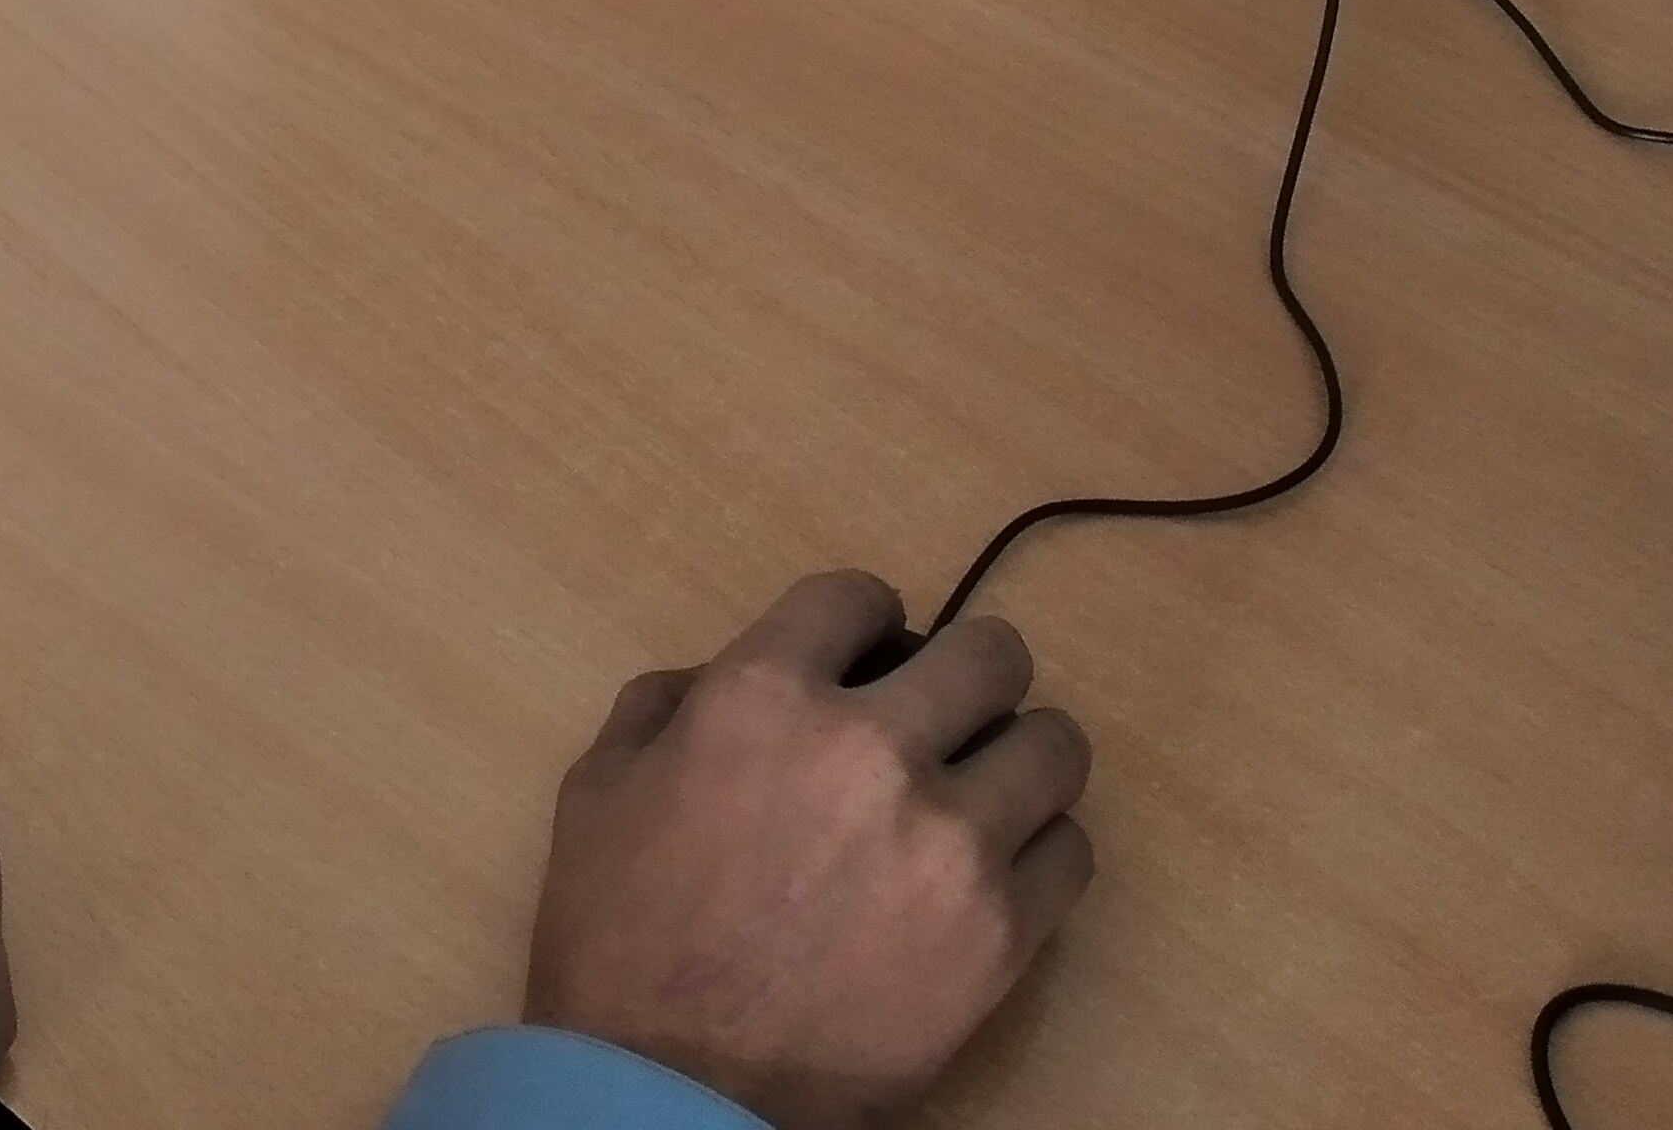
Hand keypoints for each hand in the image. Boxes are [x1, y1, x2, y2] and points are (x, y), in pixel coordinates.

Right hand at [518, 571, 1092, 1129]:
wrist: (668, 1086)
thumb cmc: (618, 934)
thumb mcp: (599, 788)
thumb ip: (664, 706)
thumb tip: (717, 679)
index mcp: (765, 695)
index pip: (858, 593)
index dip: (863, 618)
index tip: (866, 653)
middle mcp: (874, 746)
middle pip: (989, 654)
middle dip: (966, 673)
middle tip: (945, 714)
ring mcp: (952, 841)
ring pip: (1055, 745)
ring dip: (1019, 756)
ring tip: (988, 790)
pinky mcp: (1003, 932)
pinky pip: (1073, 851)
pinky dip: (1041, 849)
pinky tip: (998, 869)